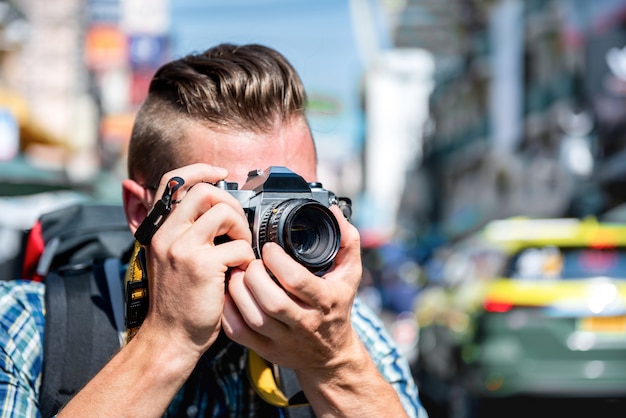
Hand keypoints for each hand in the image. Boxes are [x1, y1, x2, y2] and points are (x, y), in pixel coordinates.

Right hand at [138, 164, 256, 356]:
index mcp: (159, 230)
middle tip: (238, 227)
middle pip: (205, 191)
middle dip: (230, 203)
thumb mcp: (171, 260)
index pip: (173, 181)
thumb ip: (185, 233)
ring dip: (241, 229)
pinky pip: (238, 245)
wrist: (170, 338)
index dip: (200, 169)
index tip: (221, 173)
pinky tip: (240, 271)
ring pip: (224, 212)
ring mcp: (183, 248)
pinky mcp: (202, 265)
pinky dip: (246, 257)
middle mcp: (167, 234)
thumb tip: (215, 208)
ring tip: (240, 249)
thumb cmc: (179, 301)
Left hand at [222, 204, 362, 369]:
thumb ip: (346, 241)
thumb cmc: (337, 306)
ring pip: (253, 318)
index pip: (298, 282)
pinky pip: (239, 332)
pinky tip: (230, 293)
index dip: (278, 262)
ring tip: (237, 273)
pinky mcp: (265, 349)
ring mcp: (283, 339)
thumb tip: (332, 212)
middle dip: (254, 276)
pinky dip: (228, 311)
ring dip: (238, 291)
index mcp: (325, 301)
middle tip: (248, 260)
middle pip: (272, 302)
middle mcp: (305, 322)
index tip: (268, 247)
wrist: (330, 354)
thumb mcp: (350, 274)